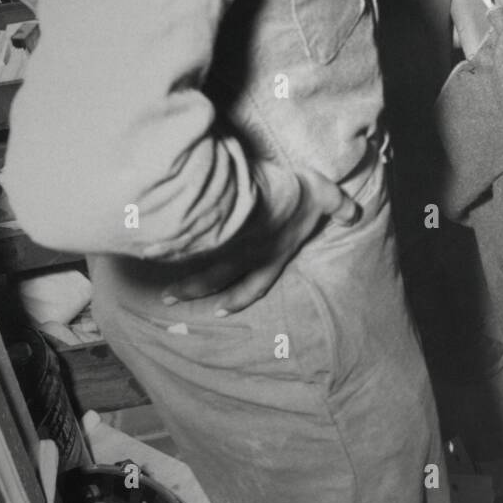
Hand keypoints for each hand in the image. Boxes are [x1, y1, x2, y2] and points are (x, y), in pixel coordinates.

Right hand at [161, 168, 359, 314]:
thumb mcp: (323, 196)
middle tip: (174, 302)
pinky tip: (147, 249)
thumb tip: (355, 214)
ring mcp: (220, 245)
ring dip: (180, 280)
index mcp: (268, 253)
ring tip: (162, 290)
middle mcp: (241, 256)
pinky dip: (163, 247)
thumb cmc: (293, 195)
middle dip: (196, 292)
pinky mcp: (202, 228)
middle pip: (216, 280)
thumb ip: (339, 206)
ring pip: (196, 267)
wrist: (260, 192)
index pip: (254, 282)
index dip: (239, 298)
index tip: (222, 310)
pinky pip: (181, 241)